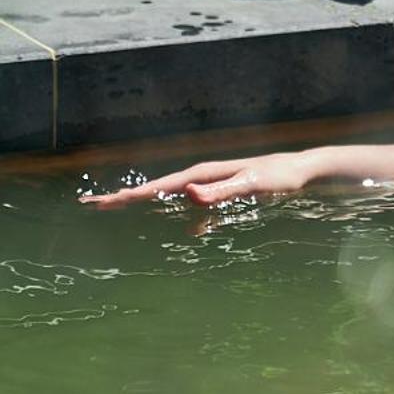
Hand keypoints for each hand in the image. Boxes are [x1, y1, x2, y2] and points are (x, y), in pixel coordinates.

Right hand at [79, 151, 317, 209]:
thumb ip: (221, 192)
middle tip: (93, 204)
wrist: (300, 170)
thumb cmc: (278, 177)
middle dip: (126, 197)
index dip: (131, 197)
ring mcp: (209, 185)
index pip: (160, 187)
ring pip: (169, 195)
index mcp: (203, 174)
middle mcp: (201, 177)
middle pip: (157, 189)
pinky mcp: (221, 194)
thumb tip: (187, 194)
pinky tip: (173, 223)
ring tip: (116, 207)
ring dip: (143, 202)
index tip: (104, 203)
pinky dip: (173, 209)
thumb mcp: (250, 185)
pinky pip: (189, 204)